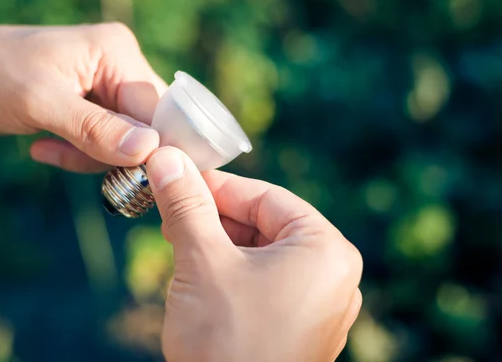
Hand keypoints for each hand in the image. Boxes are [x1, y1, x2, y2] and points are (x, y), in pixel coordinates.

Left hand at [0, 23, 164, 170]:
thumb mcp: (41, 103)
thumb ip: (95, 128)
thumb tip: (148, 151)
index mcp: (116, 51)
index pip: (156, 109)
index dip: (149, 147)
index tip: (134, 178)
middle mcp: (118, 66)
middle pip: (145, 126)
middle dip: (115, 154)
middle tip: (80, 163)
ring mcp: (104, 87)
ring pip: (124, 140)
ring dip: (90, 157)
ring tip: (48, 150)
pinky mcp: (89, 106)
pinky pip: (103, 142)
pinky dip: (79, 153)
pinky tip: (44, 148)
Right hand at [145, 147, 362, 361]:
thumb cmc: (226, 341)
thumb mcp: (202, 262)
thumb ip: (186, 204)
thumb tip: (166, 159)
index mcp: (327, 250)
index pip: (267, 198)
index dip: (218, 186)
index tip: (179, 177)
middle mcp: (335, 276)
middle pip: (265, 225)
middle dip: (215, 217)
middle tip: (172, 210)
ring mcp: (321, 306)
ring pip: (263, 254)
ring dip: (220, 244)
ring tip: (180, 240)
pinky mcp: (302, 328)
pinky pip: (267, 283)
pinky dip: (233, 272)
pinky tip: (200, 273)